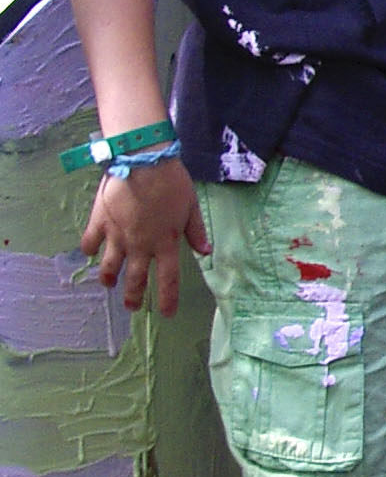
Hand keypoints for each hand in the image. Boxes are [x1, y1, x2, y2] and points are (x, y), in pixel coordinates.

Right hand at [82, 159, 207, 317]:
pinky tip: (90, 252)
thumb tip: (206, 253)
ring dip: (109, 278)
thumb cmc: (171, 182)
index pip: (168, 280)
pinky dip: (89, 249)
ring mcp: (117, 236)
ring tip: (108, 284)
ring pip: (110, 267)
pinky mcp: (99, 223)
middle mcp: (141, 246)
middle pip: (136, 280)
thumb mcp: (191, 207)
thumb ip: (196, 232)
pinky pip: (90, 243)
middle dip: (134, 297)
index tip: (166, 314)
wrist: (142, 162)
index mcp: (166, 243)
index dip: (167, 300)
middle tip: (132, 307)